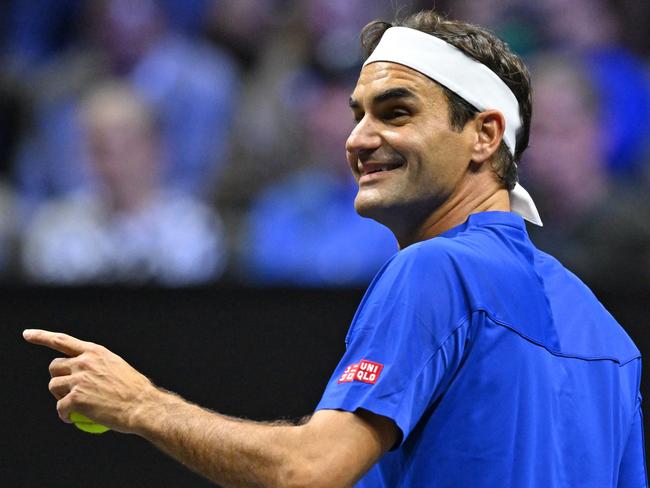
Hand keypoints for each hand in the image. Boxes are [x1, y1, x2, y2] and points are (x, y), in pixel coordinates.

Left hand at [23, 329, 156, 433]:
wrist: (142, 405)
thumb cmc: (135, 390)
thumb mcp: (117, 367)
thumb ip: (98, 366)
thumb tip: (87, 374)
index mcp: (95, 352)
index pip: (62, 340)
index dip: (41, 336)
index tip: (27, 334)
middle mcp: (84, 362)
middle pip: (54, 366)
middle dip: (57, 377)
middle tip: (69, 390)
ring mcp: (79, 380)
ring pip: (53, 386)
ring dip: (59, 397)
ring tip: (74, 404)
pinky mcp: (76, 399)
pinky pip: (60, 407)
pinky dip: (64, 415)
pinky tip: (73, 418)